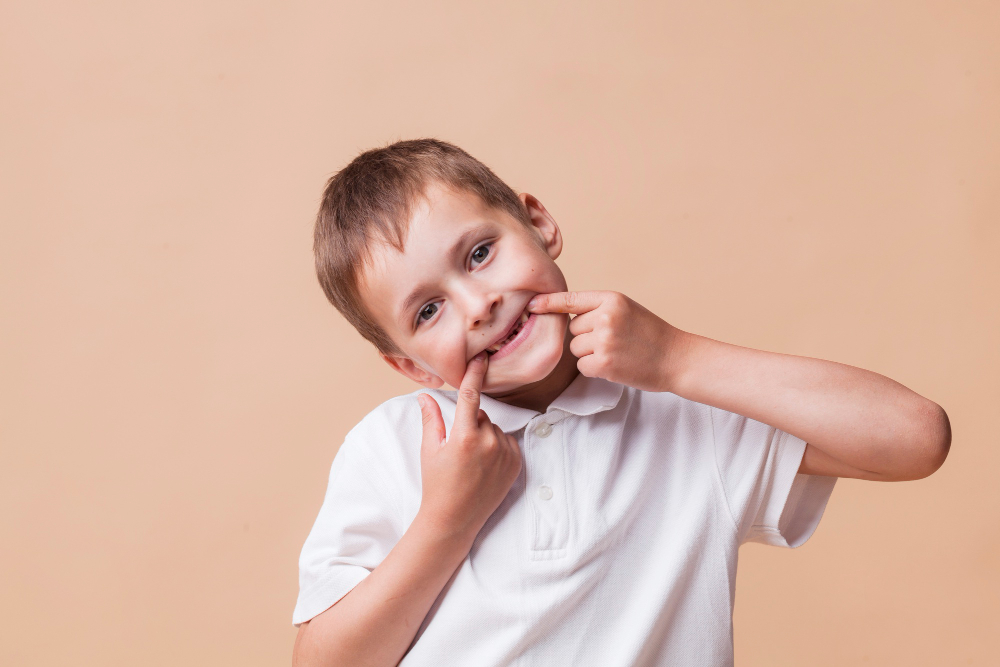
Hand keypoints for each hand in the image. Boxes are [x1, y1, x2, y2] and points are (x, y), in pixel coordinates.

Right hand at [416, 352, 521, 540]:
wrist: (454, 519)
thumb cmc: (436, 484)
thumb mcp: (429, 450)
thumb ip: (431, 419)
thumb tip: (425, 395)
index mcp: (464, 436)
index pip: (471, 395)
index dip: (475, 374)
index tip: (481, 358)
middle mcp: (488, 442)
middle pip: (481, 415)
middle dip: (470, 423)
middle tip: (458, 447)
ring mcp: (505, 453)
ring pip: (494, 428)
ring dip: (484, 435)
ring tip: (471, 460)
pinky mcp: (516, 463)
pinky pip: (507, 442)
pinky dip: (497, 447)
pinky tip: (484, 466)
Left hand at [527, 290, 683, 392]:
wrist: (675, 358)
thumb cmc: (650, 334)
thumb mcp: (626, 309)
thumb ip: (598, 308)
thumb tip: (564, 313)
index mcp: (611, 299)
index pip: (571, 299)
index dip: (549, 303)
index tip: (532, 305)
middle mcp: (606, 317)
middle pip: (572, 328)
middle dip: (585, 336)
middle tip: (613, 341)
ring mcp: (604, 340)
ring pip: (575, 348)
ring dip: (589, 354)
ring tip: (616, 352)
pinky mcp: (604, 363)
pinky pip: (582, 365)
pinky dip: (594, 369)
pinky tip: (615, 365)